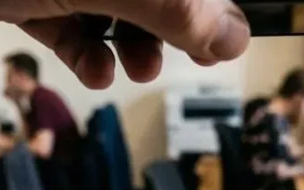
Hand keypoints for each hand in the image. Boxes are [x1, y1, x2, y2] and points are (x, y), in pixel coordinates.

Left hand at [0, 0, 250, 88]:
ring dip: (134, 41)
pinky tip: (96, 69)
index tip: (228, 32)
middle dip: (173, 19)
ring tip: (138, 67)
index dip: (208, 0)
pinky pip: (70, 17)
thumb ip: (169, 4)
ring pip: (116, 0)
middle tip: (189, 54)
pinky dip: (87, 47)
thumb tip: (233, 36)